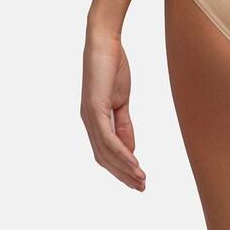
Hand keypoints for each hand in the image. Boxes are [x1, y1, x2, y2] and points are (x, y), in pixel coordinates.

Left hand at [80, 29, 146, 190]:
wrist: (105, 42)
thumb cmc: (112, 66)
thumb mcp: (122, 100)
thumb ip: (124, 124)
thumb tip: (131, 149)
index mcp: (94, 120)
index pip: (106, 152)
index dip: (121, 167)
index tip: (138, 179)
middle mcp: (88, 122)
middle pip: (104, 158)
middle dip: (122, 175)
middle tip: (141, 187)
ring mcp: (89, 117)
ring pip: (105, 153)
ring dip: (124, 169)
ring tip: (141, 179)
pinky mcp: (94, 109)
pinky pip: (108, 139)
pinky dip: (121, 153)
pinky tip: (134, 162)